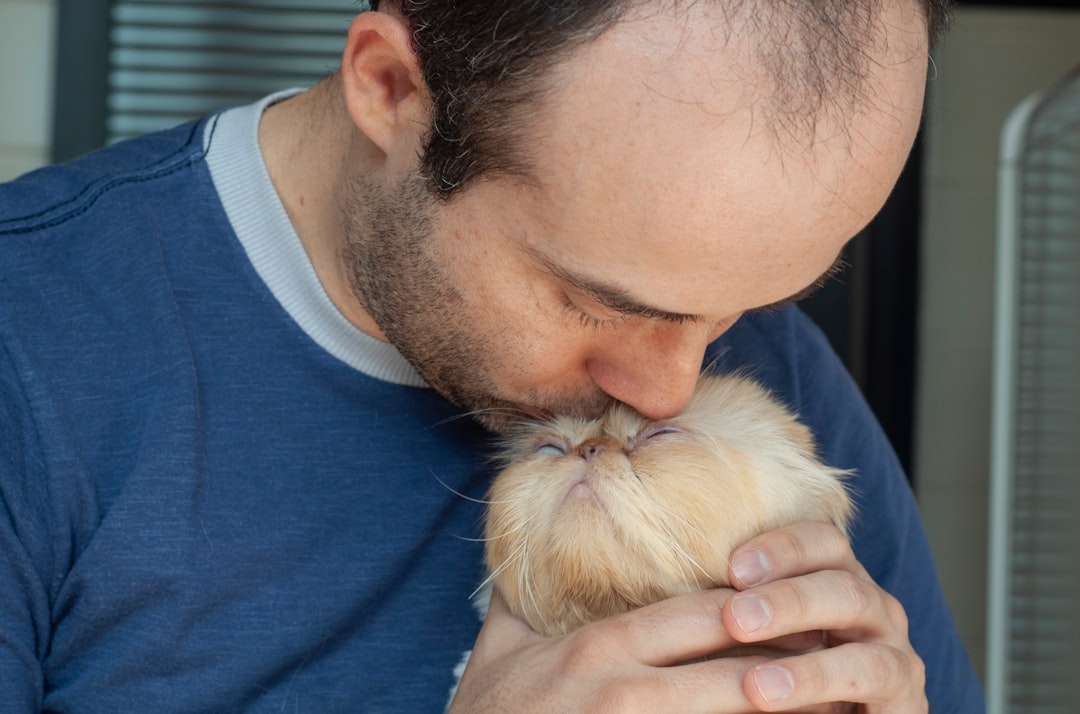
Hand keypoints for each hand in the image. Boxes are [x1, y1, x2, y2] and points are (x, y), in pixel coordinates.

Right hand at [448, 583, 837, 712]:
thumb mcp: (497, 649)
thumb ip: (524, 592)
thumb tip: (538, 538)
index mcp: (598, 648)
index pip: (701, 615)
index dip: (760, 608)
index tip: (804, 604)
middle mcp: (622, 689)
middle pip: (734, 668)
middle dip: (795, 661)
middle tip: (845, 654)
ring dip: (793, 711)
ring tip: (844, 703)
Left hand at [722, 521, 927, 712]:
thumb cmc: (777, 684)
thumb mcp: (755, 646)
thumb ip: (732, 615)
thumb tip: (665, 600)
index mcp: (834, 580)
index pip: (820, 541)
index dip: (780, 548)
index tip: (731, 567)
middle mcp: (871, 606)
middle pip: (840, 577)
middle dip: (786, 594)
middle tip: (735, 617)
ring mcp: (894, 647)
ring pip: (858, 618)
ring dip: (806, 641)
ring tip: (753, 677)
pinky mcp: (906, 694)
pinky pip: (872, 674)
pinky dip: (819, 680)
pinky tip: (771, 692)